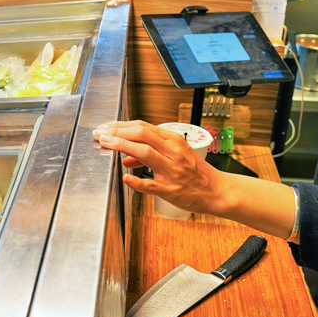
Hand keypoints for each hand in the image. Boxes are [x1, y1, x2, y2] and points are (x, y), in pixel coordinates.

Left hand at [92, 120, 224, 214]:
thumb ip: (150, 152)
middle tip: (100, 133)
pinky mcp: (171, 189)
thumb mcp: (175, 155)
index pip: (143, 126)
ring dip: (123, 146)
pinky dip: (137, 180)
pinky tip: (125, 176)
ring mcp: (172, 170)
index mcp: (173, 140)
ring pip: (145, 152)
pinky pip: (152, 184)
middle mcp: (173, 152)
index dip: (121, 125)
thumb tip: (125, 157)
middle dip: (118, 131)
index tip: (105, 127)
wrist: (217, 191)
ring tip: (106, 143)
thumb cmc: (195, 171)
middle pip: (142, 134)